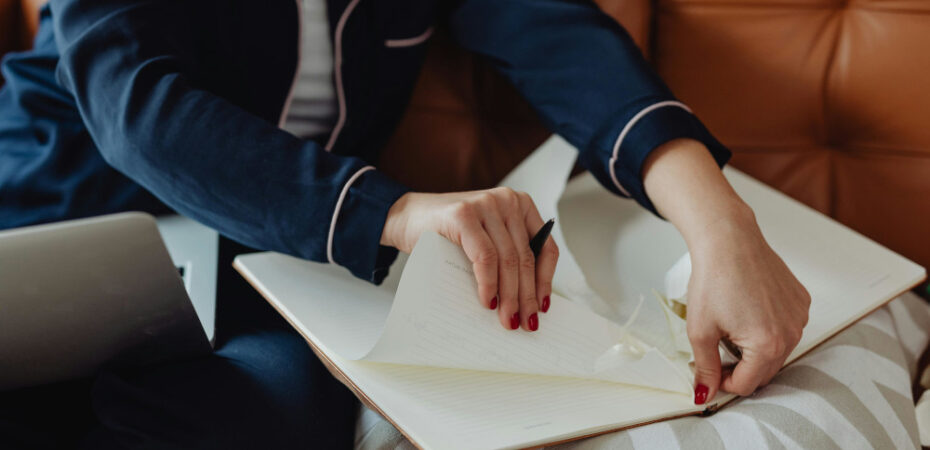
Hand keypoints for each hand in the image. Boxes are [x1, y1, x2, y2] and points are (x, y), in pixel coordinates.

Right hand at [380, 188, 557, 330]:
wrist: (406, 218)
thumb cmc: (448, 234)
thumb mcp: (486, 240)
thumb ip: (506, 257)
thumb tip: (527, 301)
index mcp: (519, 205)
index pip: (545, 247)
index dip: (545, 281)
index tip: (542, 307)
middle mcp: (506, 200)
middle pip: (525, 257)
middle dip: (527, 296)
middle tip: (525, 322)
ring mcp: (485, 205)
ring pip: (508, 259)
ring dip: (510, 295)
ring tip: (507, 318)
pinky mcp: (463, 215)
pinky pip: (485, 257)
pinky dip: (488, 283)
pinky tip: (488, 301)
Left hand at [685, 206, 809, 401]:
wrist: (728, 240)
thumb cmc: (714, 279)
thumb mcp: (700, 330)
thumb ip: (705, 368)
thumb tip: (705, 394)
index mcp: (767, 345)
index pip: (746, 385)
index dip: (722, 382)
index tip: (708, 369)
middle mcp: (791, 333)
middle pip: (764, 371)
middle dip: (739, 367)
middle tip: (715, 348)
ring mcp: (800, 317)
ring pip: (776, 351)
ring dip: (754, 349)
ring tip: (730, 325)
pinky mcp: (801, 301)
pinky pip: (786, 328)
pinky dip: (767, 329)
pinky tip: (747, 310)